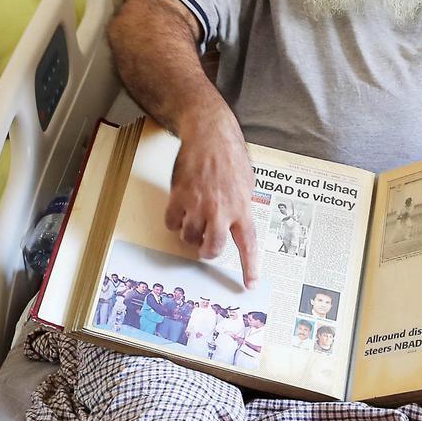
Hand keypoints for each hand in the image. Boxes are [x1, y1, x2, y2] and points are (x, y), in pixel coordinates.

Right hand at [167, 109, 260, 287]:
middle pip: (212, 249)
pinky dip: (174, 222)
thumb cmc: (230, 156)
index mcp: (242, 209)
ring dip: (189, 235)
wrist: (209, 135)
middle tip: (205, 246)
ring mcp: (198, 206)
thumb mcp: (247, 183)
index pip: (248, 245)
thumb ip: (242, 206)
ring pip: (189, 238)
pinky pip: (172, 223)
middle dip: (207, 251)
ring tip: (193, 220)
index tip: (249, 284)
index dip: (249, 267)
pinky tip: (179, 210)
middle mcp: (221, 211)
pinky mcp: (178, 198)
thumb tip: (236, 223)